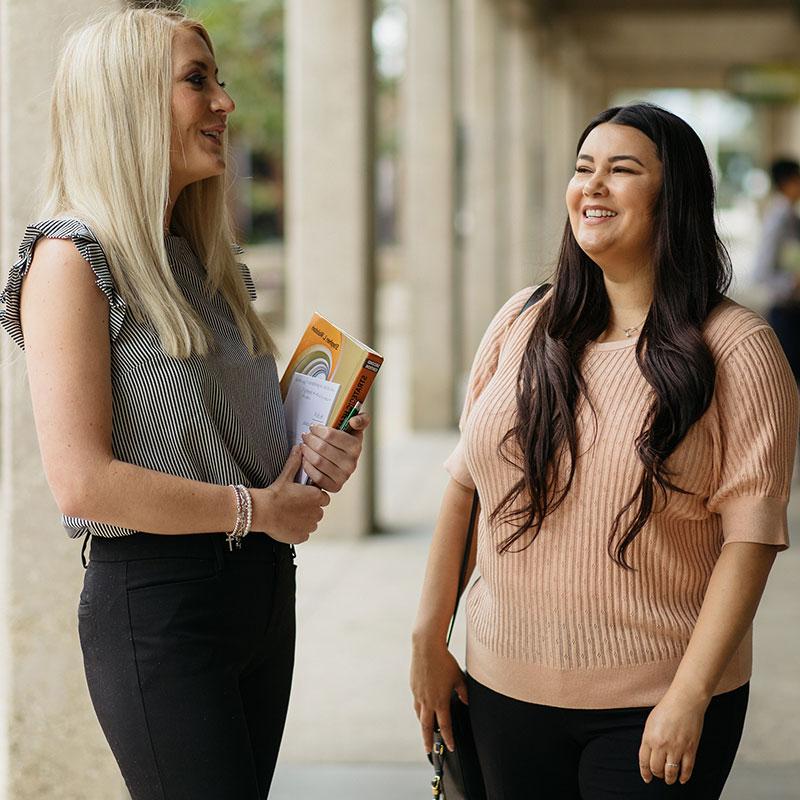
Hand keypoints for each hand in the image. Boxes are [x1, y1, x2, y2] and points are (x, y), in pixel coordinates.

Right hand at [254, 446, 329, 544]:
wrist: (262, 511)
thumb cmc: (274, 494)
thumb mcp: (286, 476)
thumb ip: (295, 462)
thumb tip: (299, 449)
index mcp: (316, 496)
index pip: (323, 498)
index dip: (314, 497)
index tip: (304, 497)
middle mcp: (316, 512)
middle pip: (318, 511)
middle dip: (310, 509)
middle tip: (295, 506)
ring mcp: (309, 526)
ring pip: (312, 523)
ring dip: (305, 520)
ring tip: (291, 515)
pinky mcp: (302, 536)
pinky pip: (304, 533)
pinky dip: (298, 530)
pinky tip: (288, 524)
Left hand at [300, 413, 370, 492]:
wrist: (345, 462)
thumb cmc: (347, 442)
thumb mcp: (355, 429)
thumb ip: (361, 419)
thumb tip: (353, 421)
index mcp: (355, 446)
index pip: (330, 435)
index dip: (318, 430)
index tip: (312, 427)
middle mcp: (351, 463)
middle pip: (322, 448)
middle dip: (310, 439)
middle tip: (305, 436)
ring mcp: (344, 476)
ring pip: (318, 461)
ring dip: (306, 452)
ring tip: (304, 446)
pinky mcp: (335, 486)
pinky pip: (317, 477)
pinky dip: (307, 466)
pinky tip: (306, 459)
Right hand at [410, 638, 467, 753]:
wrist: (426, 648)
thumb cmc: (444, 661)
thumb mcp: (458, 677)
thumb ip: (464, 692)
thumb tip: (467, 702)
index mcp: (440, 701)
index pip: (445, 726)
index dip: (448, 738)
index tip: (451, 747)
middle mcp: (427, 701)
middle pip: (427, 727)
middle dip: (428, 741)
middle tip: (429, 751)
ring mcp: (418, 694)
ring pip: (420, 715)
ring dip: (423, 725)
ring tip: (426, 731)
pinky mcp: (413, 687)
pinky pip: (416, 703)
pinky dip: (419, 710)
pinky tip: (421, 709)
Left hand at [638, 688, 708, 785]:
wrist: (685, 701)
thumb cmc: (667, 709)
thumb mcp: (650, 723)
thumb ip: (649, 739)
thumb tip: (649, 754)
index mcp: (649, 737)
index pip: (644, 761)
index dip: (645, 772)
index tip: (647, 778)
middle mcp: (661, 745)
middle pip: (656, 769)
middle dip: (657, 774)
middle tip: (659, 775)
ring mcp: (676, 748)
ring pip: (671, 772)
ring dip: (669, 779)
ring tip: (670, 779)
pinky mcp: (690, 749)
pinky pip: (687, 769)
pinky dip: (684, 777)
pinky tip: (682, 778)